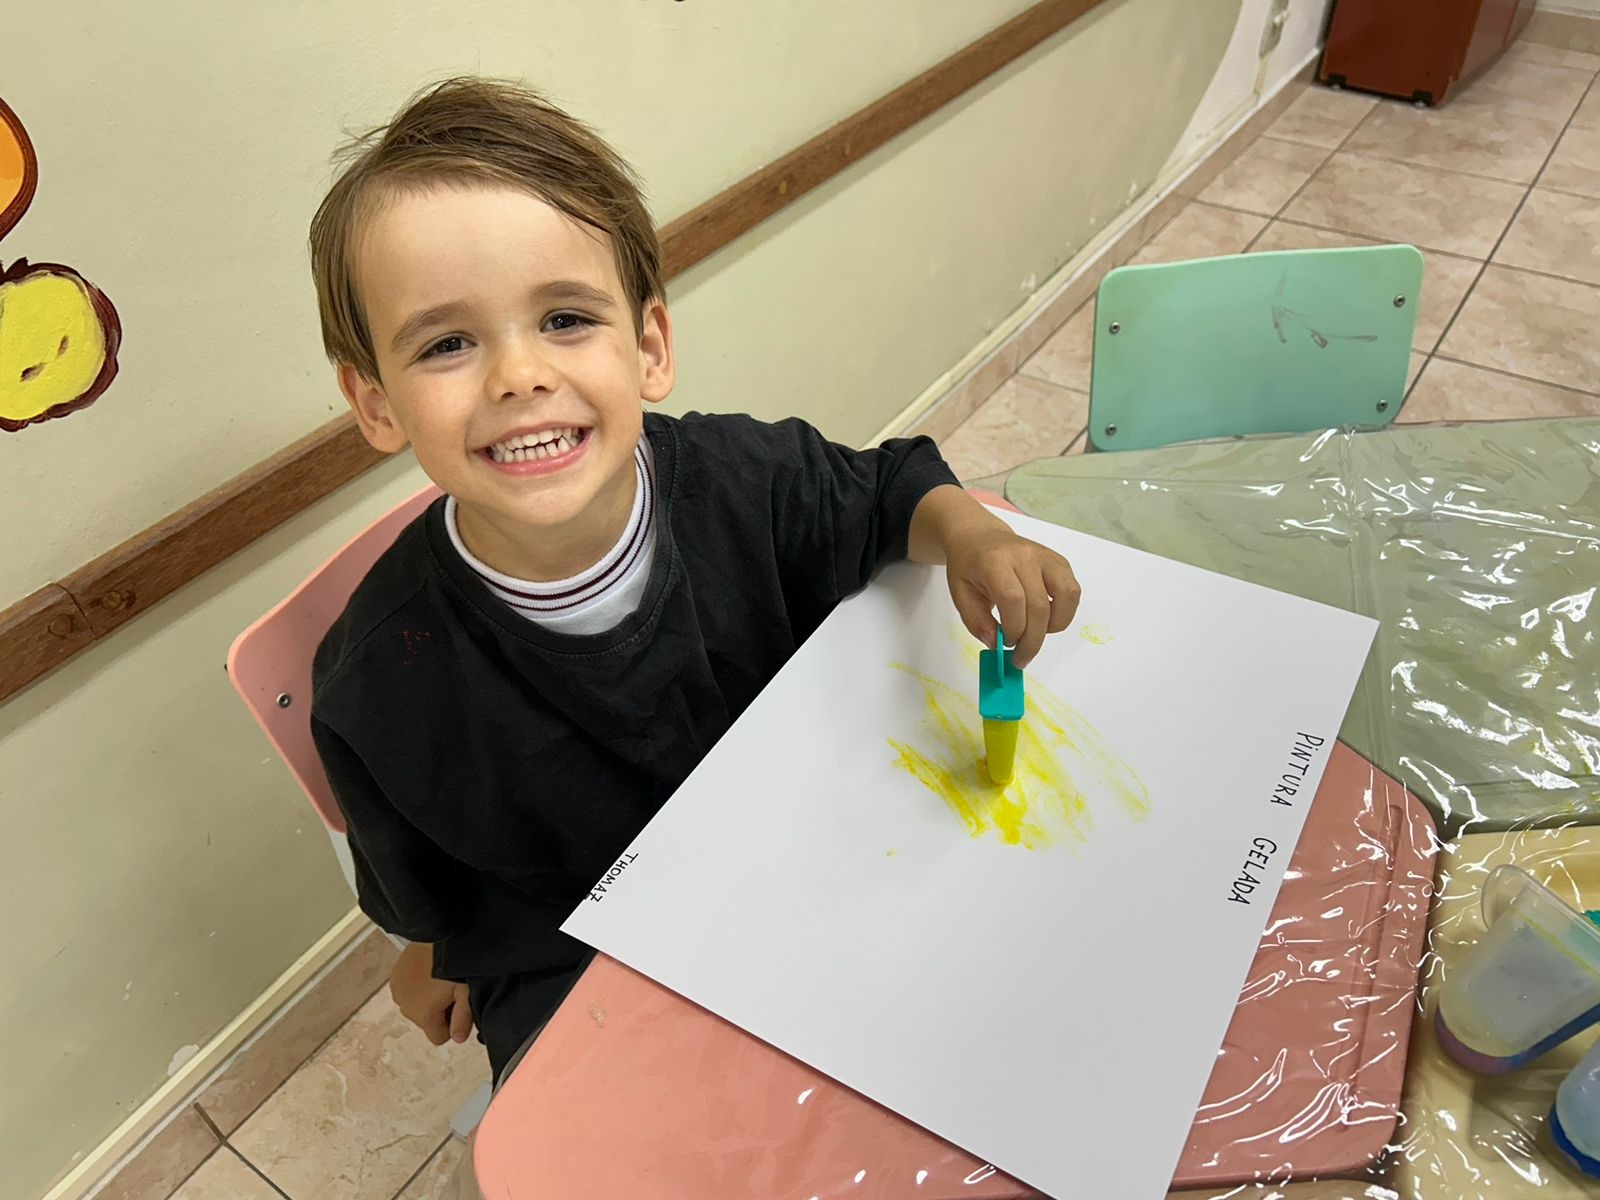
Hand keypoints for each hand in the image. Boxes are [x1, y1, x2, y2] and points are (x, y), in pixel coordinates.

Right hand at [389, 942, 473, 1045]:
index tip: (459, 1006)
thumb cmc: (457, 964)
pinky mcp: (394, 975)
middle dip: (439, 1011)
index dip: (452, 1025)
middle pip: (426, 1021)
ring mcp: (397, 990)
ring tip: (439, 978)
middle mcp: (404, 1007)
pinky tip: (428, 970)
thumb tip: (457, 1040)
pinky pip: (408, 990)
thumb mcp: (467, 993)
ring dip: (426, 998)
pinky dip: (416, 986)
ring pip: (415, 1006)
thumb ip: (463, 1019)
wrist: (440, 932)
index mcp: (423, 1015)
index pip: (438, 1037)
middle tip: (451, 988)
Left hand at [945, 524, 1079, 668]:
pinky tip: (1045, 620)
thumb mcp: (959, 593)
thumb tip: (995, 643)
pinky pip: (1072, 591)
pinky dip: (1063, 612)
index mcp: (994, 561)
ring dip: (1054, 625)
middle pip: (1039, 605)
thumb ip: (975, 621)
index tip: (1007, 644)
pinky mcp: (1058, 561)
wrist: (980, 537)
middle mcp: (1024, 555)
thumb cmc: (969, 566)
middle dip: (1032, 639)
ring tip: (1035, 634)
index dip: (1014, 628)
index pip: (1013, 599)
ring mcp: (1045, 556)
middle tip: (1021, 656)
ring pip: (1066, 596)